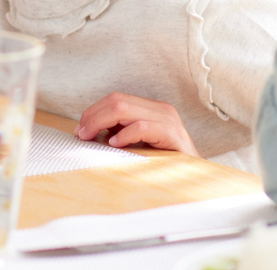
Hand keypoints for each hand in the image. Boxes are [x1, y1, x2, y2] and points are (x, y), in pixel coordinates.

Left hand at [73, 93, 197, 155]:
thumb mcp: (138, 144)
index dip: (94, 111)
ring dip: (101, 123)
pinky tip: (114, 144)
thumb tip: (90, 130)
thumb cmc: (165, 163)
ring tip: (90, 137)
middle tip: (81, 134)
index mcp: (152, 108)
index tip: (80, 129)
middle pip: (117, 101)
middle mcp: (160, 109)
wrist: (196, 178)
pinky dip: (124, 134)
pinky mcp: (172, 133)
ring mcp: (167, 119)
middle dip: (93, 116)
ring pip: (125, 109)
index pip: (116, 99)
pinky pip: (142, 126)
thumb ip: (121, 133)